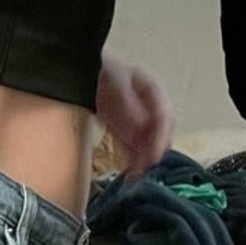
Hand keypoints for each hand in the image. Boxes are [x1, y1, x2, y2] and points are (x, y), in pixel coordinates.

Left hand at [94, 51, 173, 176]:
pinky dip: (130, 161)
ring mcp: (135, 119)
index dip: (161, 139)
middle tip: (143, 169)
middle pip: (158, 135)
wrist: (80, 67)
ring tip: (135, 177)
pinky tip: (128, 174)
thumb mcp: (116, 81)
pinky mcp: (122, 129)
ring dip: (142, 161)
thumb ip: (127, 101)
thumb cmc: (101, 68)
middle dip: (153, 153)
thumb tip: (141, 124)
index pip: (165, 118)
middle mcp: (148, 108)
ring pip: (146, 145)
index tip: (155, 156)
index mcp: (152, 92)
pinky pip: (130, 147)